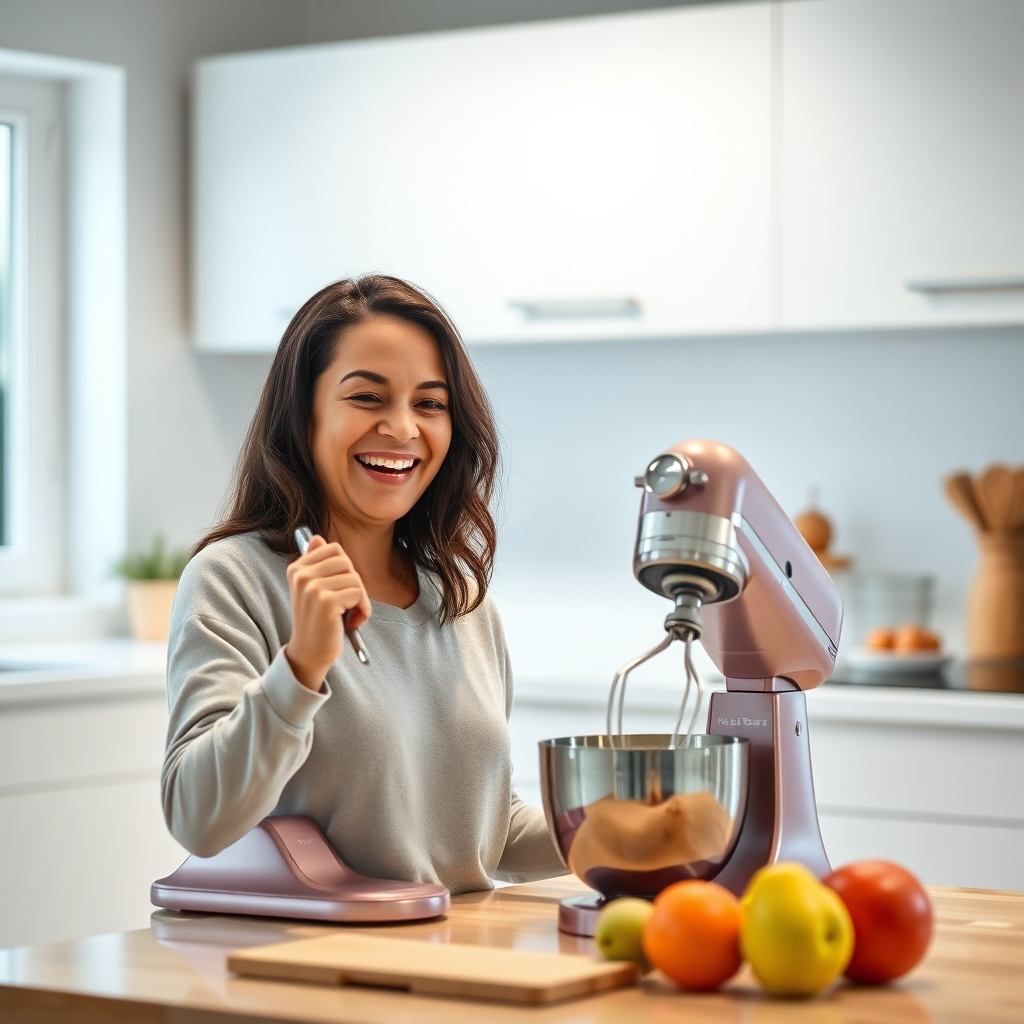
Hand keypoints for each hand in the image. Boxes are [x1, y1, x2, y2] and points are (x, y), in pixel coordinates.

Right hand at [284, 535, 370, 689]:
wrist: (309, 652)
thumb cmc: (318, 620)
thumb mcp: (314, 589)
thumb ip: (317, 563)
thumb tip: (317, 537)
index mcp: (297, 568)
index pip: (334, 549)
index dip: (344, 570)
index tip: (336, 589)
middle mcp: (301, 575)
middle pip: (346, 562)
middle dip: (353, 584)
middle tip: (345, 604)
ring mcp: (312, 587)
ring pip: (355, 578)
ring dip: (360, 599)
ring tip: (347, 615)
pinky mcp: (326, 601)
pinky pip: (359, 593)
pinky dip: (363, 610)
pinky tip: (352, 622)